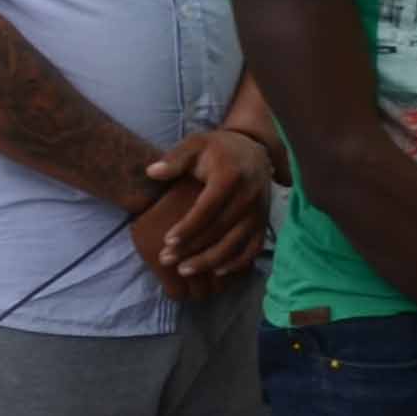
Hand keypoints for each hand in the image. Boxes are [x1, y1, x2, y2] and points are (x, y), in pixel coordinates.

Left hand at [130, 128, 273, 296]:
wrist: (254, 149)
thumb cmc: (218, 149)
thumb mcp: (195, 145)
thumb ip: (174, 159)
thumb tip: (152, 172)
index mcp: (230, 175)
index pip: (207, 208)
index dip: (188, 227)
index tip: (167, 241)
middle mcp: (248, 195)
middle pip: (219, 229)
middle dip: (192, 248)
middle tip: (166, 259)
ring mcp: (259, 211)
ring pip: (236, 243)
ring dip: (210, 261)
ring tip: (184, 270)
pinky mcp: (264, 221)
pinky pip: (253, 248)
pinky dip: (237, 262)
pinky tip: (217, 270)